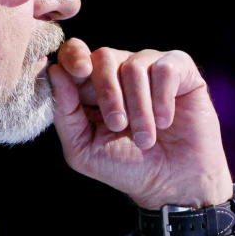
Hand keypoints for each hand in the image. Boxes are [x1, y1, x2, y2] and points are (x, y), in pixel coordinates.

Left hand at [47, 38, 233, 209]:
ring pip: (134, 66)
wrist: (173, 183)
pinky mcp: (180, 68)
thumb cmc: (127, 166)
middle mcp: (119, 69)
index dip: (73, 55)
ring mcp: (150, 66)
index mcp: (91, 85)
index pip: (74, 52)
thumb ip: (65, 112)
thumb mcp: (84, 148)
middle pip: (103, 56)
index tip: (79, 72)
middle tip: (118, 126)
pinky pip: (165, 69)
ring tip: (145, 138)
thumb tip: (54, 71)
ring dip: (138, 108)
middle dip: (108, 93)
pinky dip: (162, 100)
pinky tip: (165, 121)